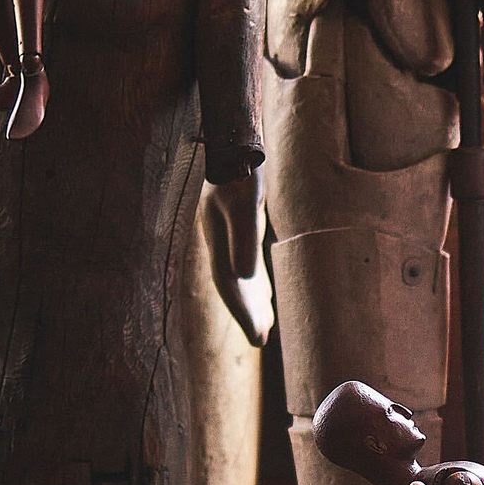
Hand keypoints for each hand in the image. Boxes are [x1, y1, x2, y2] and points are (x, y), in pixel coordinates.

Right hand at [204, 178, 270, 348]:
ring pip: (239, 277)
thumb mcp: (246, 203)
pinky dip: (255, 283)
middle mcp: (220, 242)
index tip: (257, 339)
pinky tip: (264, 295)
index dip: (242, 313)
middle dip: (246, 314)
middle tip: (260, 341)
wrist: (233, 142)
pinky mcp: (239, 226)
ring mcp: (228, 235)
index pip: (229, 285)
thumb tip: (244, 277)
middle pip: (233, 286)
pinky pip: (245, 263)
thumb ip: (244, 238)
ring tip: (263, 327)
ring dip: (251, 302)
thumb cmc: (241, 171)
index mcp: (219, 241)